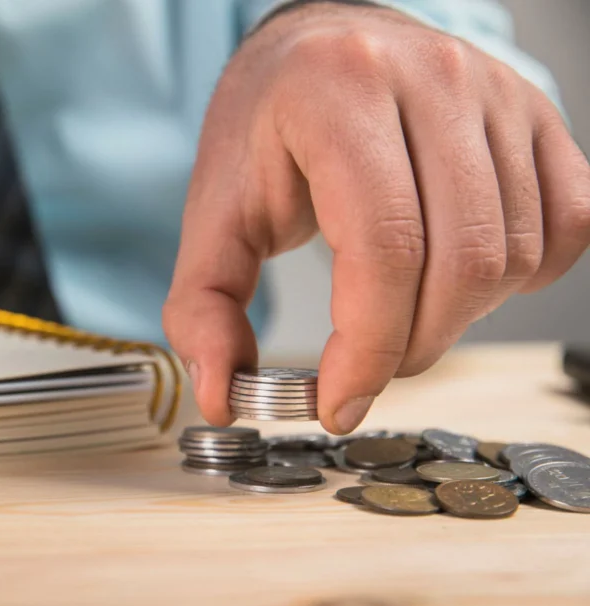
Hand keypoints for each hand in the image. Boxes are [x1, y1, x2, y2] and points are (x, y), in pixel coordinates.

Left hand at [163, 3, 589, 433]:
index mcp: (338, 92)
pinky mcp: (537, 116)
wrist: (318, 53)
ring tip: (400, 314)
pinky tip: (457, 277)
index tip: (338, 401)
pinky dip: (520, 280)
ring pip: (514, 254)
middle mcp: (431, 78)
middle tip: (367, 367)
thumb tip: (221, 395)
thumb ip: (203, 307)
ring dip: (458, 318)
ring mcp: (495, 93)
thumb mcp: (215, 212)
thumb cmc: (268, 130)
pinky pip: (567, 226)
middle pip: (460, 260)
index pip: (384, 246)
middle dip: (412, 347)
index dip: (367, 348)